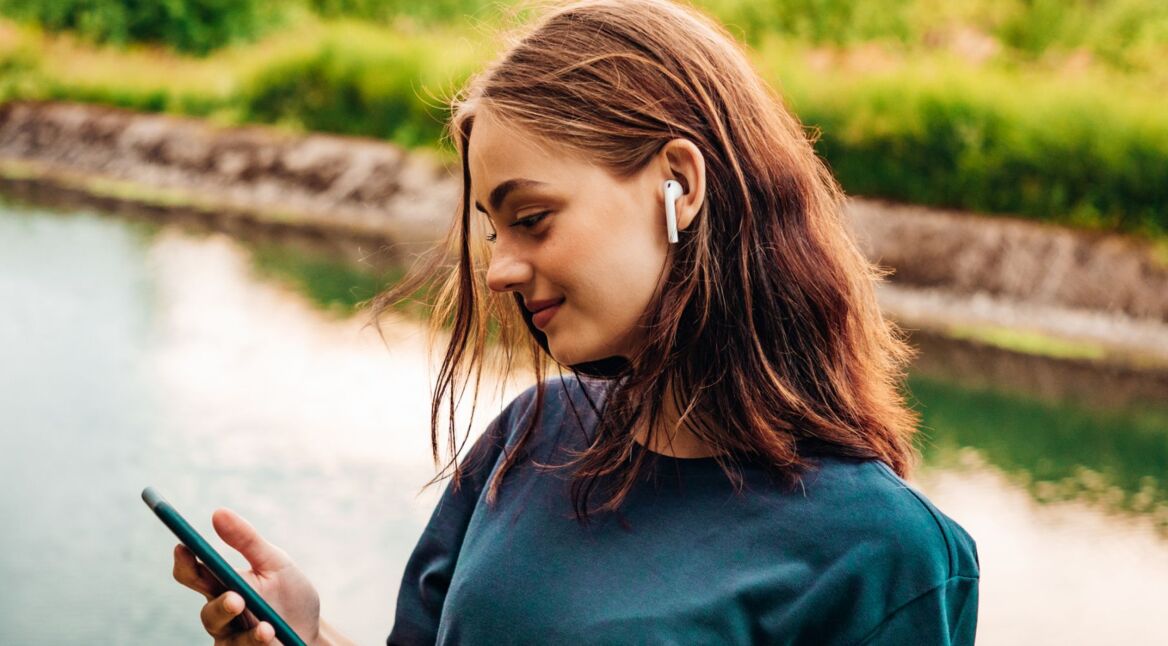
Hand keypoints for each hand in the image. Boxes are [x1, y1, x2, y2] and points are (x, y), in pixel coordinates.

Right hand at [172, 508, 321, 644]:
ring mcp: (231, 639)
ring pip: (227, 638)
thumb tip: (217, 512)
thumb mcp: (275, 563)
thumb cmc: (290, 594)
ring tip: (266, 627)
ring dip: (246, 632)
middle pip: (208, 612)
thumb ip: (247, 541)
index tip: (184, 546)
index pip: (194, 574)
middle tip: (237, 598)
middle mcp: (222, 613)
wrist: (313, 632)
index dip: (185, 561)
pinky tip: (270, 635)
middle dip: (221, 605)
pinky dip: (257, 643)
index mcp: (224, 584)